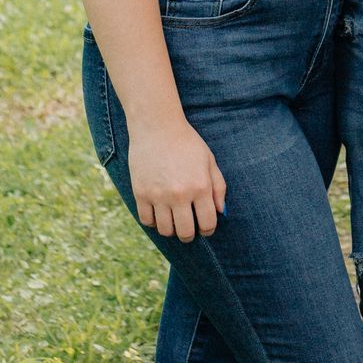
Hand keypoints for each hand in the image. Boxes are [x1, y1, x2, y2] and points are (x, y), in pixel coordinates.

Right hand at [127, 116, 226, 241]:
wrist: (157, 126)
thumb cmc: (187, 143)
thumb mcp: (209, 160)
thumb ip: (218, 187)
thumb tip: (221, 212)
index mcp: (200, 187)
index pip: (207, 223)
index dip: (208, 230)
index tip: (205, 228)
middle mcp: (180, 194)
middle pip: (185, 232)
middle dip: (189, 235)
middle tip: (188, 229)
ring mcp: (159, 195)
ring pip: (165, 230)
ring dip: (171, 230)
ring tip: (173, 221)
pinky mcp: (141, 193)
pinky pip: (147, 220)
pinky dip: (154, 222)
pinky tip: (158, 213)